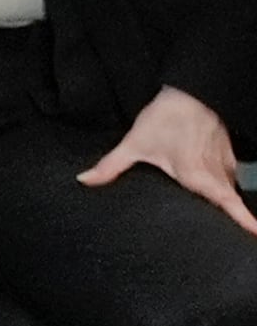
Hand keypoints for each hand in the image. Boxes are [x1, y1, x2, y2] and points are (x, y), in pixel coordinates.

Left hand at [80, 87, 256, 236]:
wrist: (191, 90)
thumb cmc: (166, 117)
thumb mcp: (135, 143)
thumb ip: (111, 166)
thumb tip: (84, 180)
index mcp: (197, 175)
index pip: (228, 203)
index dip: (246, 221)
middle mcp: (216, 172)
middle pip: (230, 202)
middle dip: (234, 220)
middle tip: (236, 236)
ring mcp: (225, 162)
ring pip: (231, 189)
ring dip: (228, 203)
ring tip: (223, 222)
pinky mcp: (227, 152)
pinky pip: (230, 176)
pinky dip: (225, 186)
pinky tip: (213, 191)